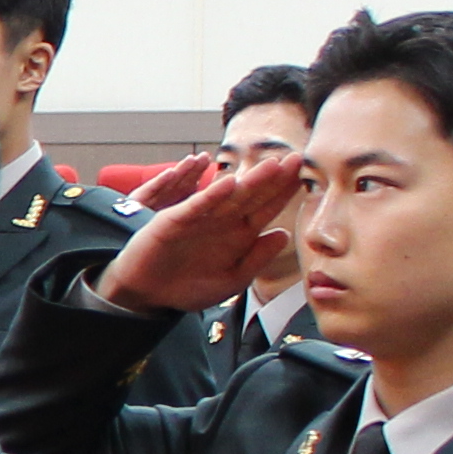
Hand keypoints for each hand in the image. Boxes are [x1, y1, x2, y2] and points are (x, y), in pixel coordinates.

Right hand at [94, 146, 301, 314]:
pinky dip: (211, 195)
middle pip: (253, 195)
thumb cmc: (187, 287)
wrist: (147, 295)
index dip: (284, 191)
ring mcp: (199, 218)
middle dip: (274, 177)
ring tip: (272, 165)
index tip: (305, 175)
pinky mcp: (174, 220)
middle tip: (297, 158)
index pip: (266, 207)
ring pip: (229, 195)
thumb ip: (258, 258)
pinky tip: (228, 184)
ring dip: (250, 180)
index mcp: (238, 234)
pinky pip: (196, 205)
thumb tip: (283, 234)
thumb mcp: (232, 280)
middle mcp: (221, 221)